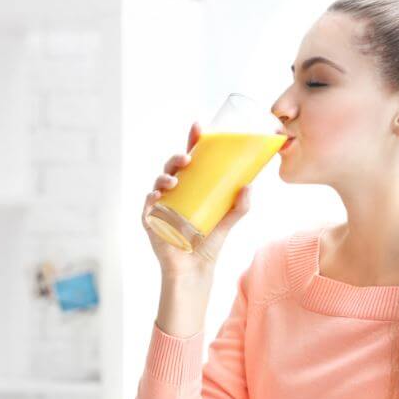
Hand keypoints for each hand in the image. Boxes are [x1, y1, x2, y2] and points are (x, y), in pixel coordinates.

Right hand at [141, 121, 252, 278]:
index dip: (192, 142)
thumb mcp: (227, 221)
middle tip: (187, 158)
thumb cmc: (208, 244)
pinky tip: (158, 196)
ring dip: (164, 177)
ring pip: (158, 183)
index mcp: (191, 188)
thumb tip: (250, 185)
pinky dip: (151, 199)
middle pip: (172, 168)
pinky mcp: (151, 222)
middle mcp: (174, 193)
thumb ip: (240, 206)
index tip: (198, 127)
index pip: (190, 160)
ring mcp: (161, 206)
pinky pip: (148, 206)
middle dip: (177, 158)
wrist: (195, 271)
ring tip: (175, 180)